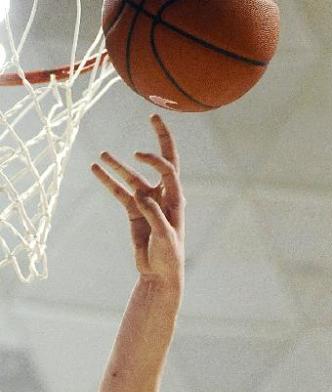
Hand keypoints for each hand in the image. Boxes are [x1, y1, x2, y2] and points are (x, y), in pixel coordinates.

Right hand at [92, 114, 184, 283]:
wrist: (160, 275)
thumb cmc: (169, 257)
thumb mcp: (165, 238)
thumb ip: (154, 215)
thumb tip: (141, 195)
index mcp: (176, 200)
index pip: (168, 170)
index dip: (155, 159)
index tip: (137, 155)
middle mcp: (163, 196)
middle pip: (162, 162)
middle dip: (160, 139)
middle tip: (155, 116)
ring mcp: (147, 202)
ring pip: (131, 178)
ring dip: (117, 166)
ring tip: (101, 154)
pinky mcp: (134, 211)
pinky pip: (119, 191)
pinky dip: (107, 181)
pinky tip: (95, 168)